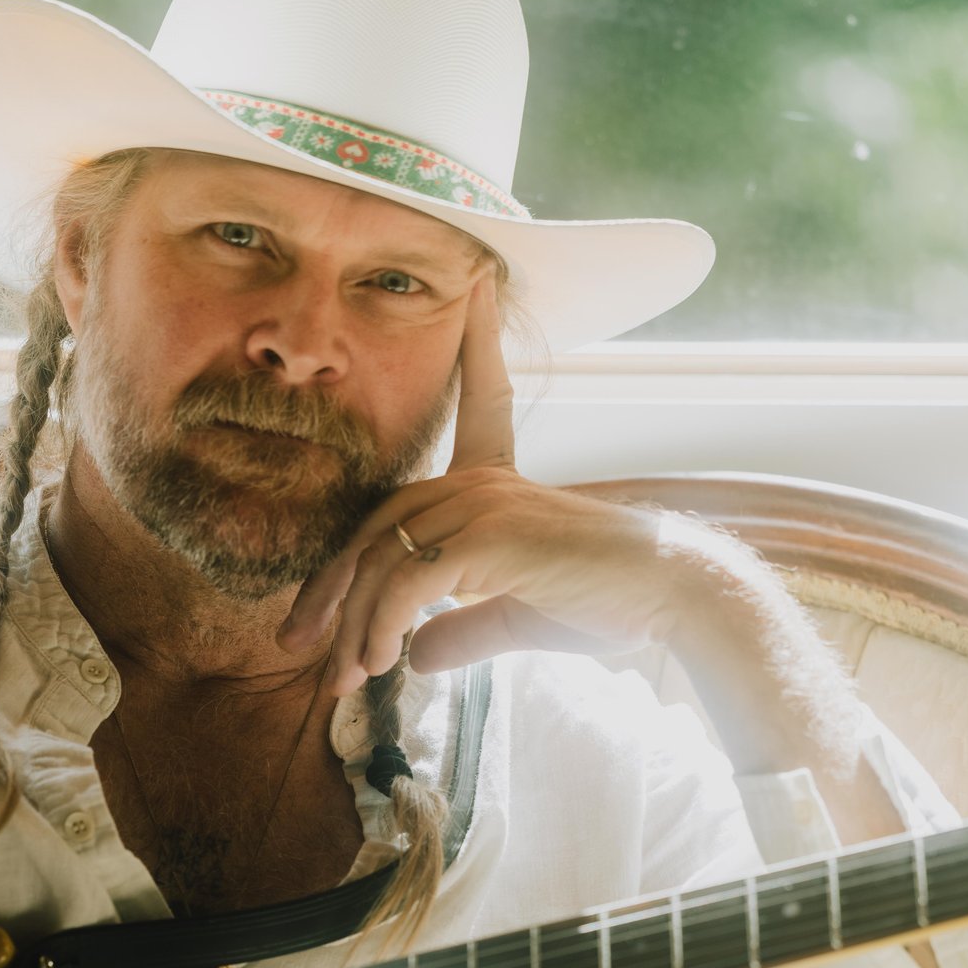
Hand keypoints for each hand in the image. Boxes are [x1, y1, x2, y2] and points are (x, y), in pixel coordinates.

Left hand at [277, 279, 679, 691]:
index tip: (480, 288)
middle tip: (297, 639)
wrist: (670, 600)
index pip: (482, 400)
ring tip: (344, 679)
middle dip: (330, 587)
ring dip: (353, 627)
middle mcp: (481, 481)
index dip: (479, 345)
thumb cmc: (608, 603)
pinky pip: (405, 582)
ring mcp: (481, 503)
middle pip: (378, 524)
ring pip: (381, 561)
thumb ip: (463, 628)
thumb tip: (418, 654)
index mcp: (497, 482)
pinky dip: (381, 627)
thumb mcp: (516, 615)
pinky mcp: (486, 537)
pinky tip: (382, 662)